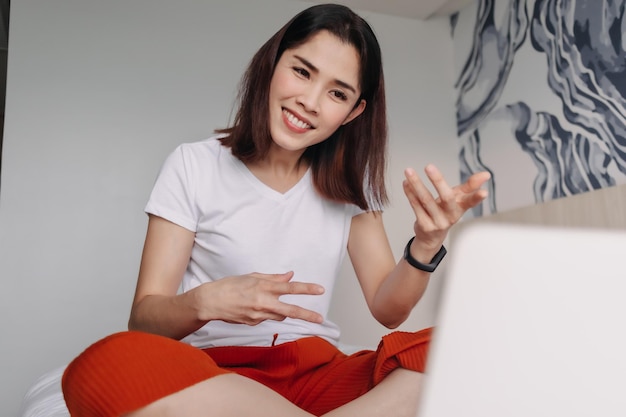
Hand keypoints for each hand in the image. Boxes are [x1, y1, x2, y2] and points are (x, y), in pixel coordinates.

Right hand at [193, 271, 324, 325]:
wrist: (210, 302)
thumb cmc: (230, 285)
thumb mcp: (252, 277)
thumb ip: (273, 278)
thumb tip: (290, 275)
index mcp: (263, 287)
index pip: (290, 287)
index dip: (307, 288)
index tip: (320, 290)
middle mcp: (263, 302)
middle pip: (290, 310)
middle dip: (307, 314)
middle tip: (321, 319)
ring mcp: (258, 315)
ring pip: (279, 315)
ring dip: (281, 310)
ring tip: (264, 301)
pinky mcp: (253, 323)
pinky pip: (266, 318)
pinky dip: (265, 312)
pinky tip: (251, 307)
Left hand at [402, 164, 489, 257]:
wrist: (431, 237)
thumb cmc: (445, 212)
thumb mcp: (458, 199)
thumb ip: (470, 186)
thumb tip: (486, 174)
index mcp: (460, 208)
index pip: (470, 202)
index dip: (477, 197)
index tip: (484, 192)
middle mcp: (450, 216)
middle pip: (446, 197)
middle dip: (438, 181)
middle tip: (429, 166)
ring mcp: (437, 222)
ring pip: (426, 200)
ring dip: (416, 184)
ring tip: (409, 171)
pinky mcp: (424, 225)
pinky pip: (416, 206)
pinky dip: (409, 193)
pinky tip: (406, 183)